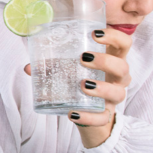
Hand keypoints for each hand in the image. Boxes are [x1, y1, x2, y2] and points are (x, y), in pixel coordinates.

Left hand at [24, 27, 132, 148]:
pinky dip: (88, 117)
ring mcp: (114, 98)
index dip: (114, 36)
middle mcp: (118, 79)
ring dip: (102, 88)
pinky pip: (102, 119)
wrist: (86, 114)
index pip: (124, 43)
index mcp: (112, 60)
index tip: (94, 34)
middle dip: (105, 61)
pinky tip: (73, 113)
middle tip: (83, 59)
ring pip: (119, 93)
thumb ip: (52, 67)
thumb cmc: (79, 83)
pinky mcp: (106, 116)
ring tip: (83, 85)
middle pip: (123, 67)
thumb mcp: (68, 71)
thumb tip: (29, 68)